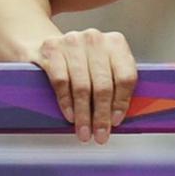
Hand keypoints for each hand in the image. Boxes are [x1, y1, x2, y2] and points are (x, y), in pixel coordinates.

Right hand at [28, 29, 137, 144]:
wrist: (49, 45)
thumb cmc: (82, 60)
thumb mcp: (103, 65)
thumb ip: (114, 84)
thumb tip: (118, 118)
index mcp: (116, 43)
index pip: (125, 76)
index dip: (122, 102)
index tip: (116, 121)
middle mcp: (95, 40)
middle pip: (104, 85)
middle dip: (101, 115)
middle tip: (100, 135)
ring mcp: (72, 42)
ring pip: (82, 86)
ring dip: (84, 114)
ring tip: (84, 132)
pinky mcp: (51, 49)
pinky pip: (61, 81)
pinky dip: (66, 102)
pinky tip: (70, 116)